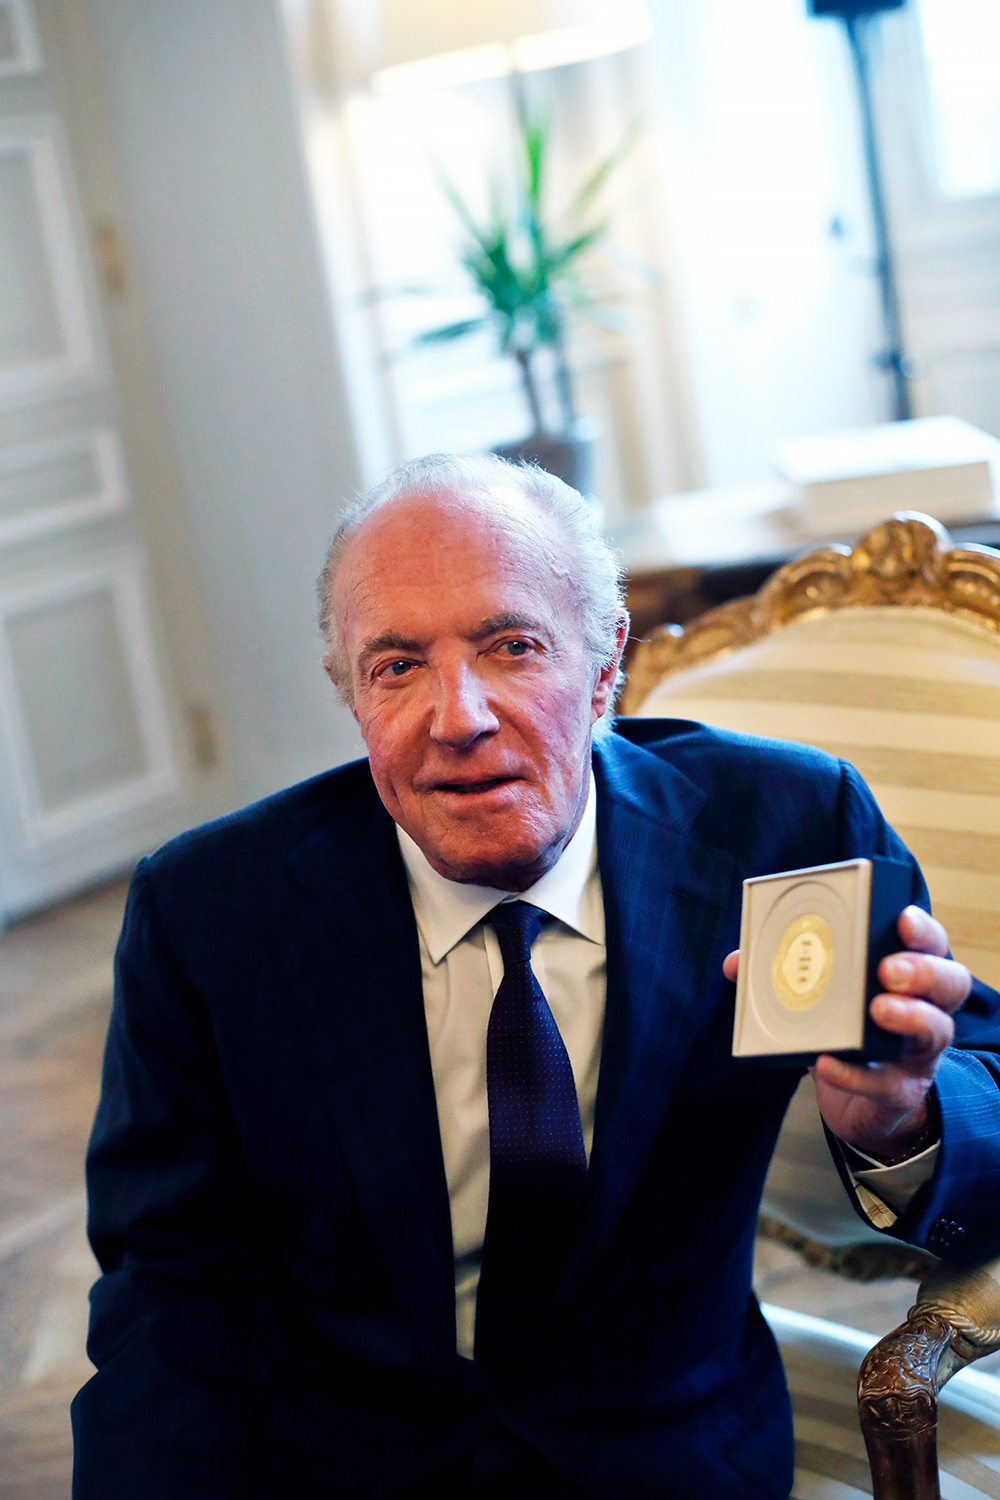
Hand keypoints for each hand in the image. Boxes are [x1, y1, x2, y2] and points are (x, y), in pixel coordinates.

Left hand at [722, 906, 971, 1157]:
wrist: (862, 1104)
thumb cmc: (845, 1034)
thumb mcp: (820, 999)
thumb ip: (782, 975)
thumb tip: (735, 962)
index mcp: (908, 974)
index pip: (930, 943)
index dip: (922, 929)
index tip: (901, 917)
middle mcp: (927, 1009)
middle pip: (950, 981)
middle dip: (923, 970)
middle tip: (888, 969)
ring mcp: (919, 1053)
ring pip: (935, 1031)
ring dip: (909, 1017)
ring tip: (877, 1009)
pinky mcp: (901, 1091)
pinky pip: (887, 1084)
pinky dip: (855, 1075)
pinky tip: (828, 1063)